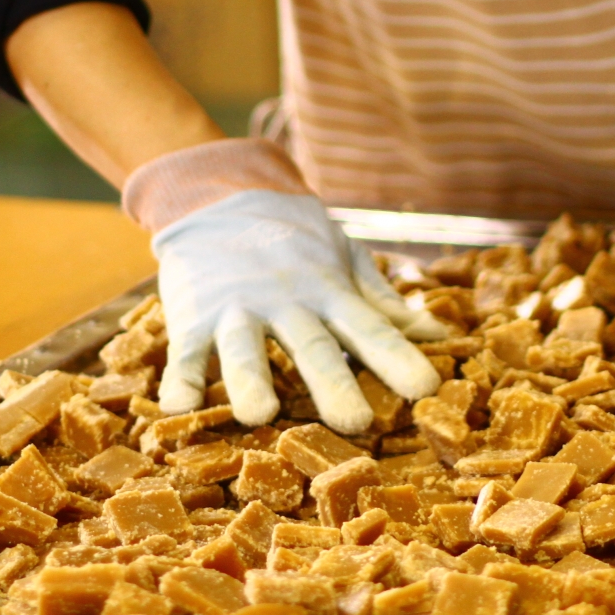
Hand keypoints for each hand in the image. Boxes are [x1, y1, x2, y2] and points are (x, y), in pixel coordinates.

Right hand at [154, 189, 444, 432]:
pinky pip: (184, 352)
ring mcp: (235, 308)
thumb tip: (435, 333)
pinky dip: (180, 379)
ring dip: (251, 380)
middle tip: (355, 422)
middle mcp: (284, 301)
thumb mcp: (342, 255)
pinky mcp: (191, 316)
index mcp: (327, 290)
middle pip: (311, 346)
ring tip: (260, 414)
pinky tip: (179, 407)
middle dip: (333, 383)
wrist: (217, 192)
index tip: (427, 387)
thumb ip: (382, 299)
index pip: (369, 327)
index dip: (397, 357)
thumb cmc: (292, 236)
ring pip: (243, 349)